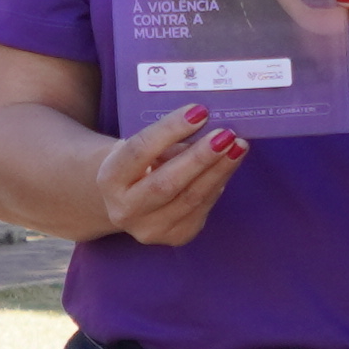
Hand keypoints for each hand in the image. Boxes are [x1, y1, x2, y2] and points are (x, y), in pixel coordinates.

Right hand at [94, 103, 253, 247]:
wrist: (126, 202)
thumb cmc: (137, 165)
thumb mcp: (140, 147)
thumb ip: (168, 139)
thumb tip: (207, 125)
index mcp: (110, 179)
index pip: (140, 151)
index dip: (170, 130)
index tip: (199, 111)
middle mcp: (125, 209)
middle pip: (166, 183)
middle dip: (200, 157)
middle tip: (226, 135)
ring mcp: (150, 229)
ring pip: (191, 198)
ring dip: (219, 170)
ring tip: (238, 147)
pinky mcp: (175, 236)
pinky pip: (203, 208)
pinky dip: (218, 183)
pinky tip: (228, 165)